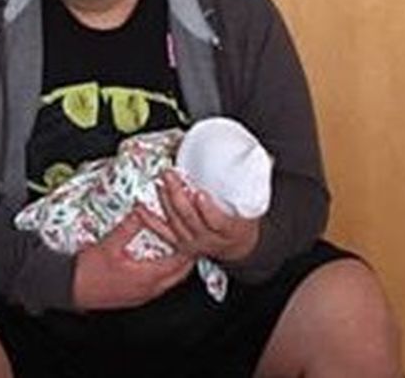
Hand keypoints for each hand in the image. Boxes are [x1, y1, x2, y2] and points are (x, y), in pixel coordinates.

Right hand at [72, 209, 194, 310]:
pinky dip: (163, 273)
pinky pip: (157, 286)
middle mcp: (147, 290)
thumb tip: (141, 211)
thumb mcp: (109, 244)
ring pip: (168, 282)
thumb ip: (128, 227)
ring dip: (176, 267)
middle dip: (187, 259)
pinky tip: (157, 263)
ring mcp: (141, 296)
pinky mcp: (133, 297)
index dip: (189, 249)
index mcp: (146, 278)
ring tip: (178, 250)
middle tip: (191, 241)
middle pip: (178, 276)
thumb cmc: (87, 272)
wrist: (69, 289)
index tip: (194, 236)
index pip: (178, 264)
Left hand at [135, 170, 260, 263]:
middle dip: (178, 196)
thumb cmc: (244, 223)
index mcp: (230, 230)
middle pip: (191, 218)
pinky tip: (140, 207)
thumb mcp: (254, 205)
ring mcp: (193, 243)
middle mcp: (209, 239)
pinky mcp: (180, 243)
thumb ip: (256, 181)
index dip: (208, 209)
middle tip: (172, 175)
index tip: (200, 193)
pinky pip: (163, 232)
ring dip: (166, 201)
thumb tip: (265, 156)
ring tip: (161, 181)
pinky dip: (150, 220)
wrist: (239, 248)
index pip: (217, 221)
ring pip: (176, 222)